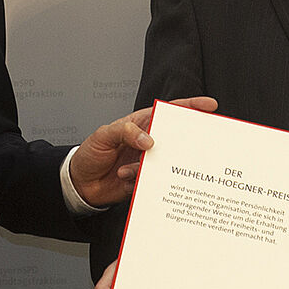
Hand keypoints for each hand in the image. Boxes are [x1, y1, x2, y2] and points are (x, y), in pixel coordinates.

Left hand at [69, 96, 217, 205]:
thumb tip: (148, 139)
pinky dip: (141, 179)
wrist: (80, 183)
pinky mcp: (145, 179)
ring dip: (153, 166)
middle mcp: (147, 141)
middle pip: (175, 139)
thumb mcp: (104, 135)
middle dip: (184, 143)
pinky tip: (125, 176)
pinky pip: (154, 180)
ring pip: (166, 162)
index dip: (190, 107)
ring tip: (133, 166)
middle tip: (188, 147)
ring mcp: (148, 161)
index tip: (209, 106)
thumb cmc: (90, 153)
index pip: (169, 111)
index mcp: (140, 123)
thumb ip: (126, 131)